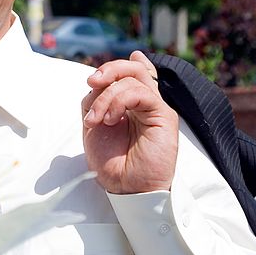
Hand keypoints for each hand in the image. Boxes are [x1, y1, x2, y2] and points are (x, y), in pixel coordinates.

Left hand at [81, 51, 178, 193]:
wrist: (124, 186)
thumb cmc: (110, 159)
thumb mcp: (93, 123)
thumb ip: (95, 100)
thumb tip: (96, 80)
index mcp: (129, 103)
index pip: (128, 73)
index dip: (112, 68)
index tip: (91, 81)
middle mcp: (144, 103)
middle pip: (134, 68)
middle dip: (110, 70)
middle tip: (92, 83)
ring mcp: (155, 108)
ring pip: (135, 78)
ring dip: (107, 96)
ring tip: (98, 119)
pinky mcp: (164, 116)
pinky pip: (142, 93)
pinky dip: (120, 101)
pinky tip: (110, 119)